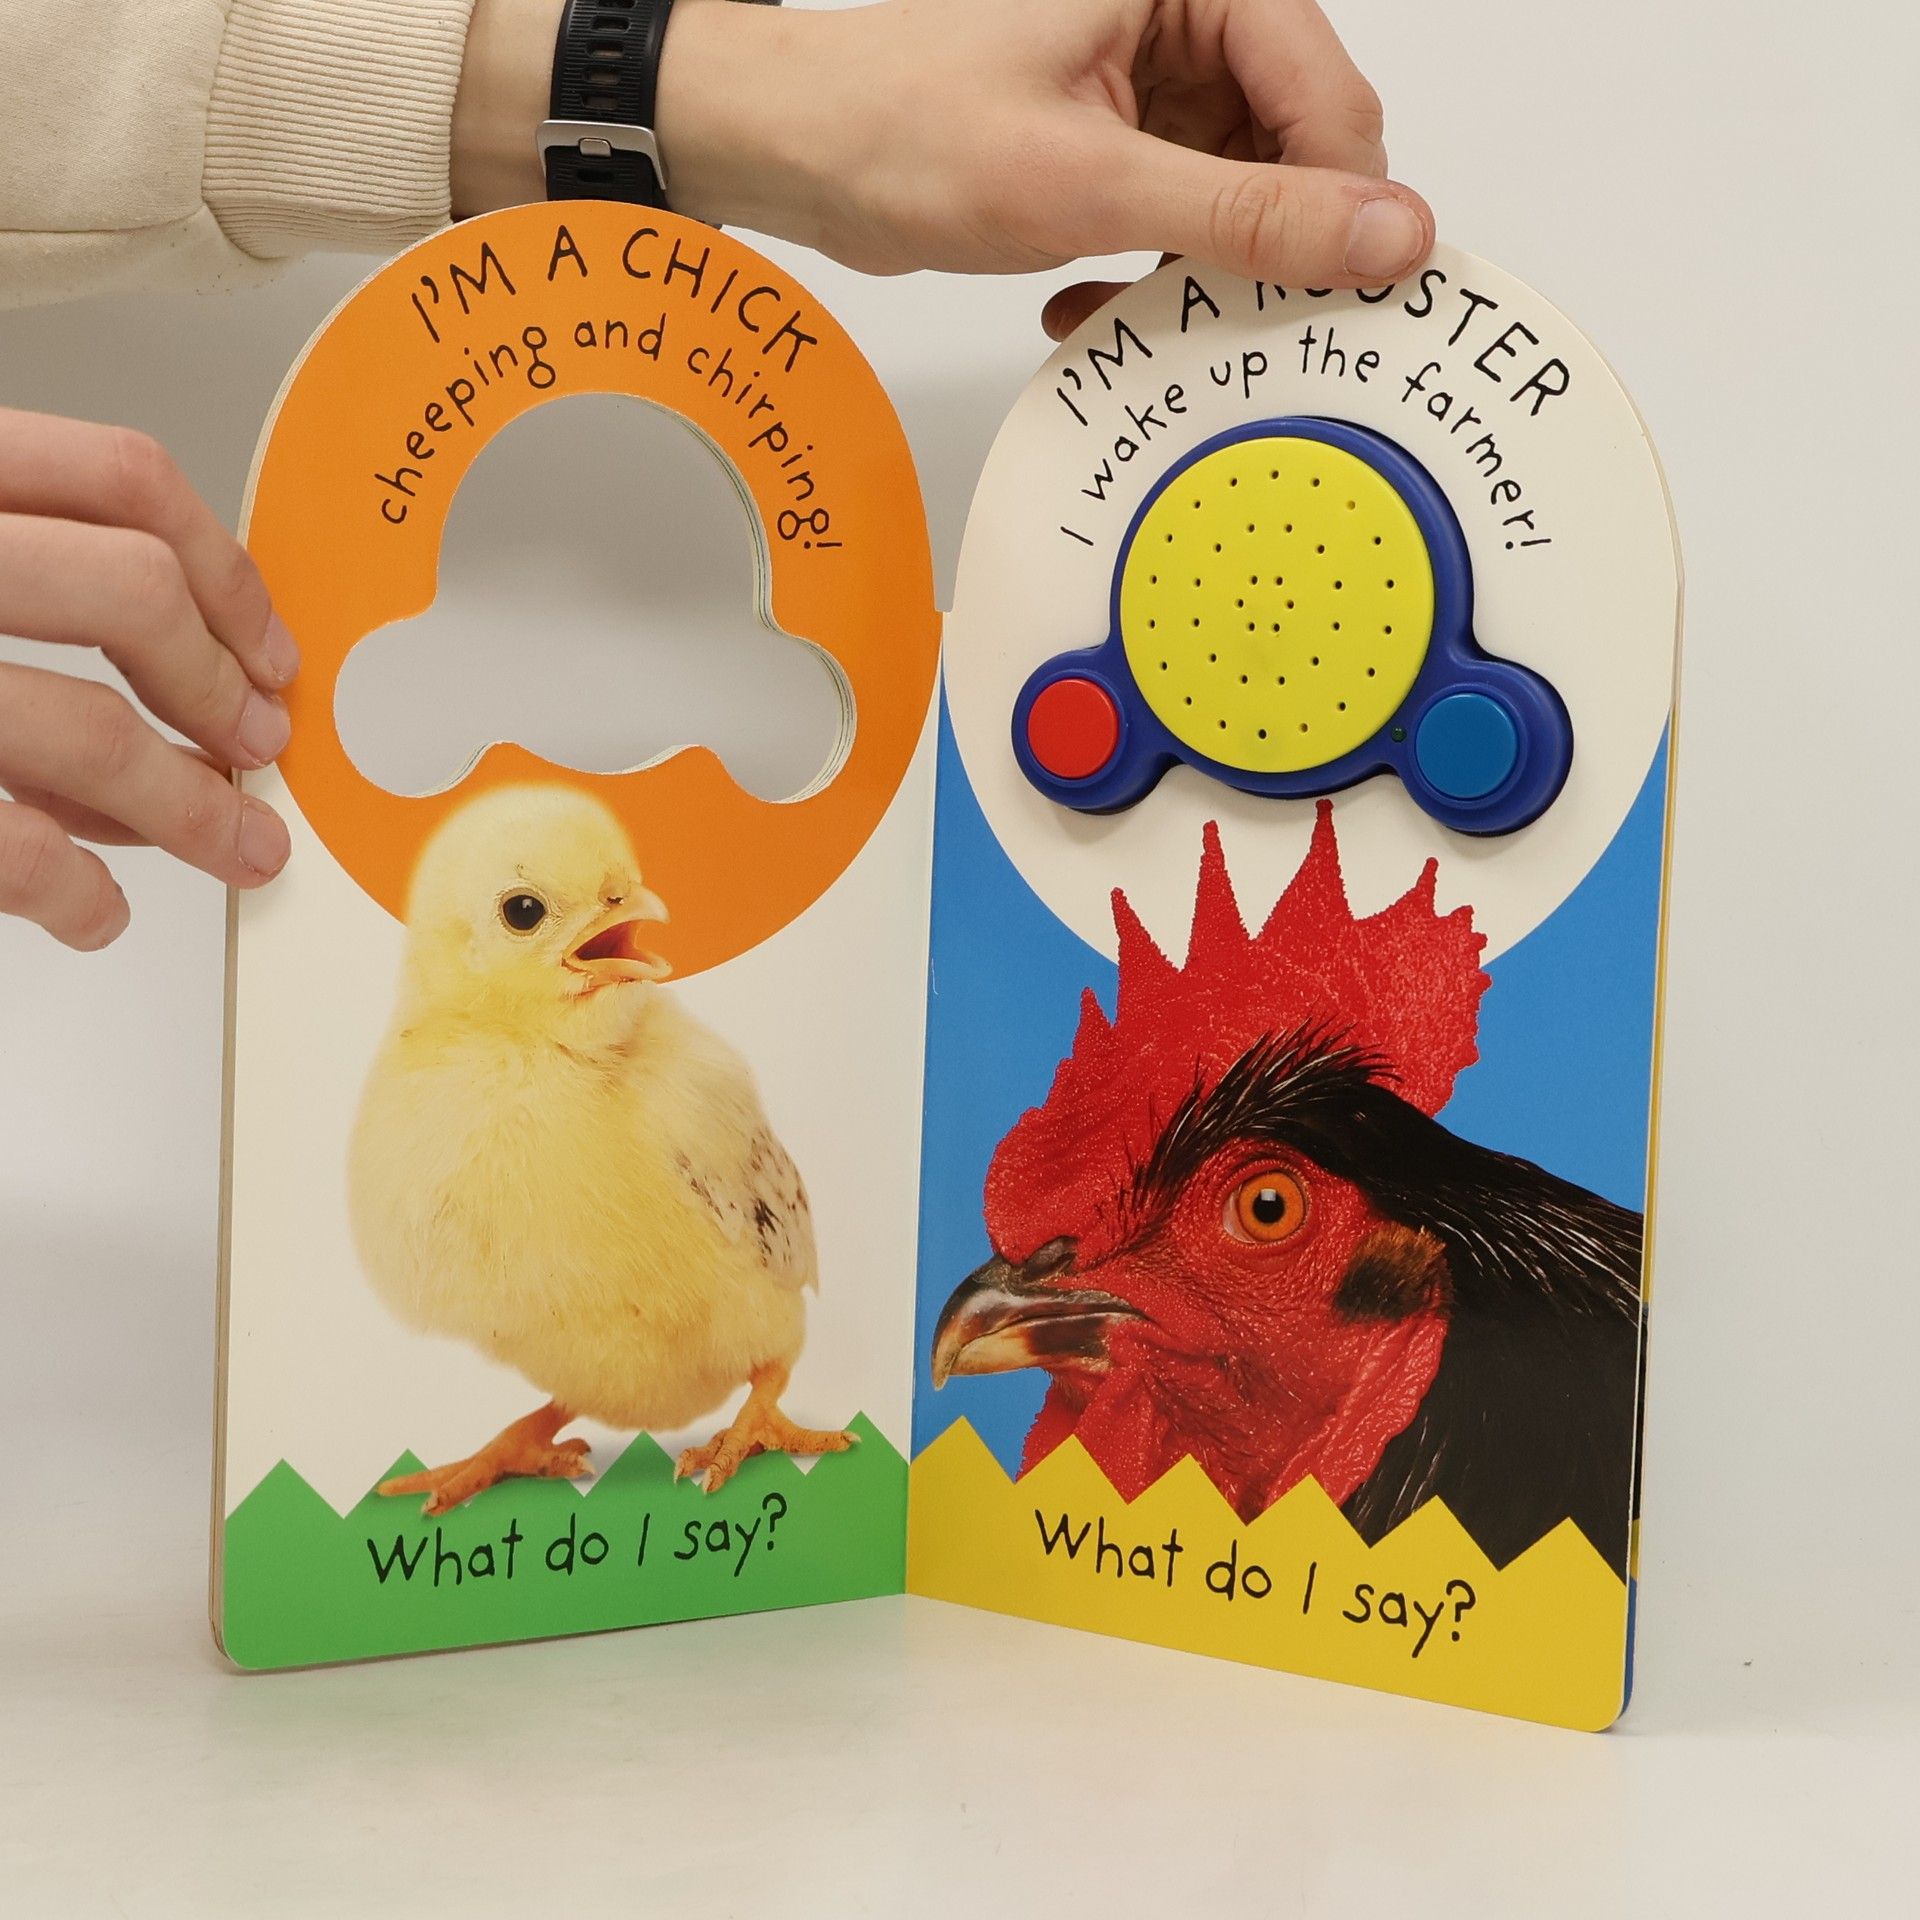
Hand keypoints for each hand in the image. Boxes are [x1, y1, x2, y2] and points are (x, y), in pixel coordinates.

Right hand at [0, 410, 296, 949]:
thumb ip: (39, 590)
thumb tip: (193, 693)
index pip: (118, 476)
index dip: (225, 572)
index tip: (273, 648)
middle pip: (131, 591)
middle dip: (221, 686)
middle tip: (261, 743)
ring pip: (93, 728)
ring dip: (189, 807)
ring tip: (236, 847)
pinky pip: (14, 845)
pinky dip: (74, 893)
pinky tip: (93, 909)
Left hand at [656, 0, 1429, 337]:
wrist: (802, 153)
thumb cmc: (905, 127)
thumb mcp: (1093, 182)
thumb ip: (1249, 214)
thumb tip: (1385, 235)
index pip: (1326, 90)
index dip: (1341, 199)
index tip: (1341, 292)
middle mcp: (1182, 19)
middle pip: (1294, 147)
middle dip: (1257, 244)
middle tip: (1219, 313)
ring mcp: (1154, 83)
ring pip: (1242, 196)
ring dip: (1193, 271)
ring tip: (1122, 300)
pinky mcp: (1123, 140)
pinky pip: (1184, 218)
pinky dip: (1149, 271)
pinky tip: (1089, 296)